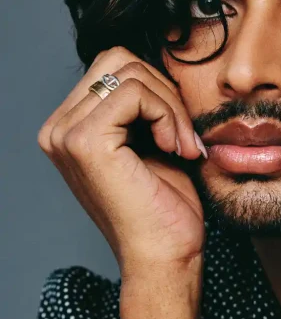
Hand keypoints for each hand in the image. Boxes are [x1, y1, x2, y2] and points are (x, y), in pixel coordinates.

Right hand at [38, 47, 207, 275]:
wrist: (165, 258)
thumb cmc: (165, 212)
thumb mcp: (153, 145)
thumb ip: (145, 106)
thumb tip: (162, 63)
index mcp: (69, 128)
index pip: (113, 68)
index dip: (158, 91)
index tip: (181, 134)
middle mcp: (57, 129)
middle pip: (118, 60)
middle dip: (164, 92)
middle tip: (185, 138)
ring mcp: (65, 133)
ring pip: (130, 72)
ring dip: (170, 105)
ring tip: (183, 146)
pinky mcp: (85, 140)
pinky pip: (135, 92)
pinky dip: (167, 114)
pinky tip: (176, 148)